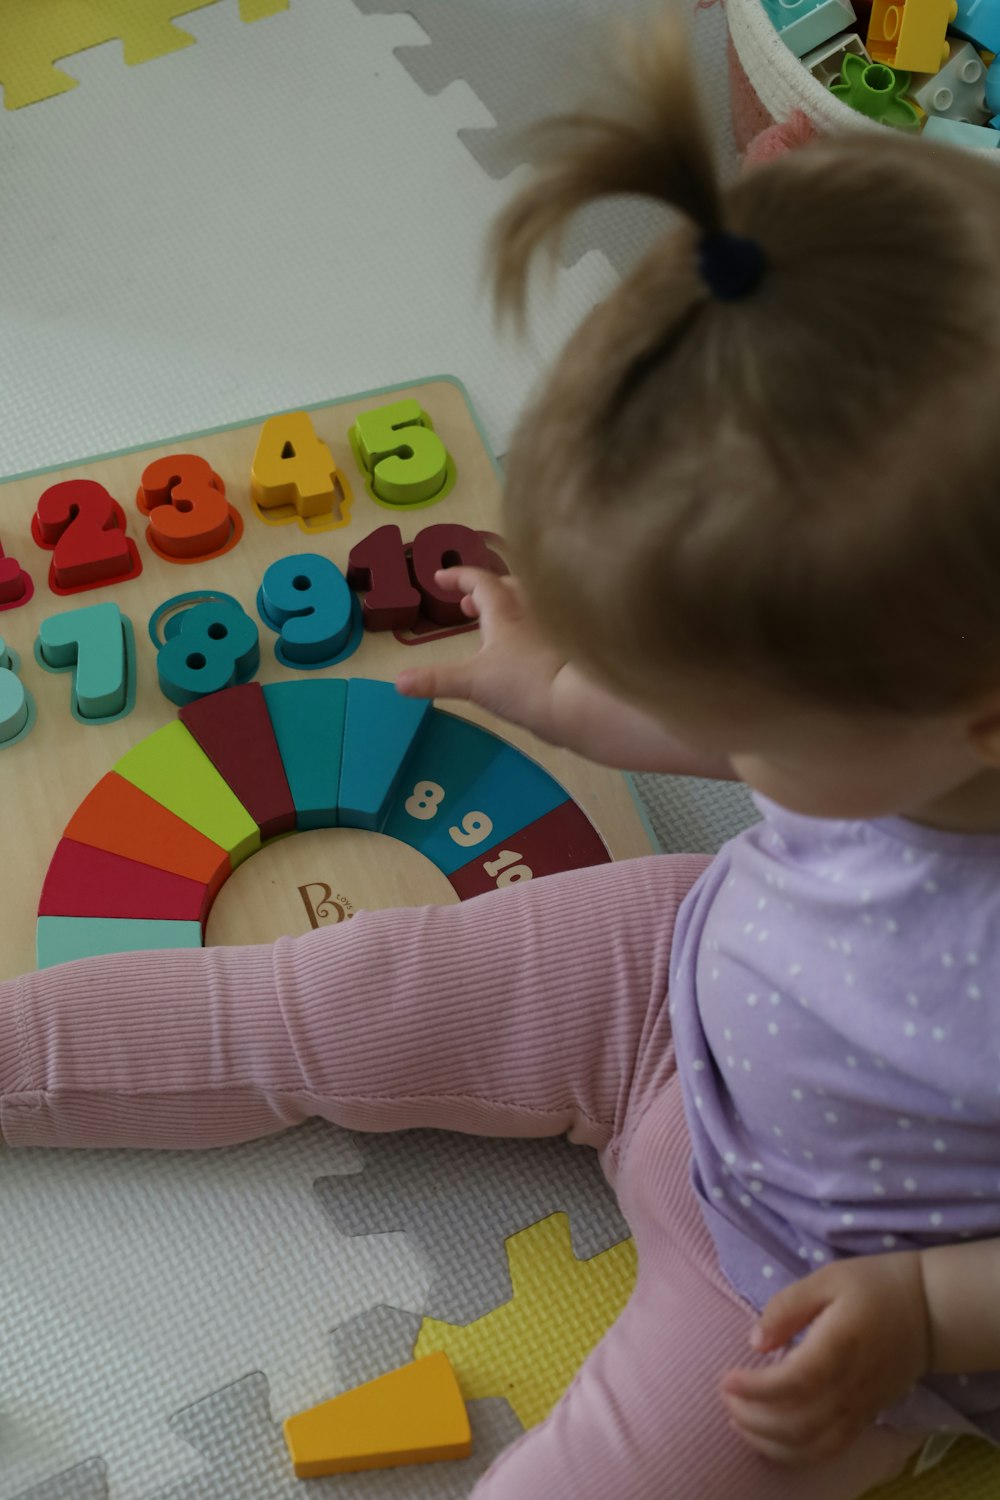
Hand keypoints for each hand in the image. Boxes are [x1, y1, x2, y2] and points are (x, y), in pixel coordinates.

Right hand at [396, 567, 565, 739]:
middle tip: (465, 605)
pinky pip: (540, 628)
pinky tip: (516, 653)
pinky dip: (522, 630)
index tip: (438, 578)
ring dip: (504, 609)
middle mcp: (530, 613)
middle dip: (484, 591)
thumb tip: (398, 682)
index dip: (458, 576)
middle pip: (508, 587)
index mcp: (505, 611)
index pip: (479, 581)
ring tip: (487, 628)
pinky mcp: (565, 651)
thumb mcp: (472, 682)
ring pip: (526, 607)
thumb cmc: (522, 683)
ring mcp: (550, 631)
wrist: (576, 703)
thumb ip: (435, 680)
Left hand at [720, 1251, 930, 1466]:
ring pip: (811, 1446)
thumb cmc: (874, 1286)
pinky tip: (768, 1439)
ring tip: (737, 1420)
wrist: (929, 1311)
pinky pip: (828, 1450)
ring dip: (768, 1442)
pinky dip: (794, 1453)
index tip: (725, 1378)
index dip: (755, 1388)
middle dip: (753, 1417)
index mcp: (840, 1347)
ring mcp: (860, 1408)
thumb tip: (755, 1341)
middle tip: (725, 1396)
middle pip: (797, 1423)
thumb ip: (788, 1307)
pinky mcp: (865, 1418)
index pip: (793, 1383)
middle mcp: (850, 1387)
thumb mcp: (828, 1278)